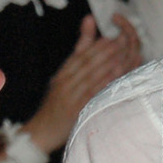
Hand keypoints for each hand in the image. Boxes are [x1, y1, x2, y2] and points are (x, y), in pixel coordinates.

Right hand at [24, 15, 144, 154]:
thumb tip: (86, 31)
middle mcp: (65, 82)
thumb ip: (76, 59)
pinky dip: (102, 83)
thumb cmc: (55, 106)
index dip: (96, 45)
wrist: (41, 131)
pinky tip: (114, 77)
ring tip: (122, 54)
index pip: (80, 56)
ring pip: (89, 76)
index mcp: (62, 75)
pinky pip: (91, 94)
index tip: (111, 37)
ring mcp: (69, 96)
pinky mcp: (75, 110)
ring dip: (106, 63)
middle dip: (105, 50)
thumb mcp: (61, 81)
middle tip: (121, 41)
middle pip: (86, 63)